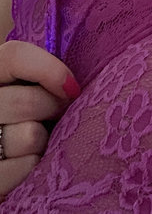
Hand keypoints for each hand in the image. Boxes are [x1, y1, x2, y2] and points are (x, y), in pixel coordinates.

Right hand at [0, 40, 80, 201]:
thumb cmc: (30, 112)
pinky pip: (28, 166)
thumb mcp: (31, 85)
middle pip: (27, 101)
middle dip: (53, 109)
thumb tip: (72, 84)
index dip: (49, 69)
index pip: (15, 56)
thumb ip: (43, 75)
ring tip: (39, 139)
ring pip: (30, 136)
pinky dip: (38, 164)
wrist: (7, 152)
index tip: (71, 87)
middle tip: (57, 114)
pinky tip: (31, 160)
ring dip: (45, 140)